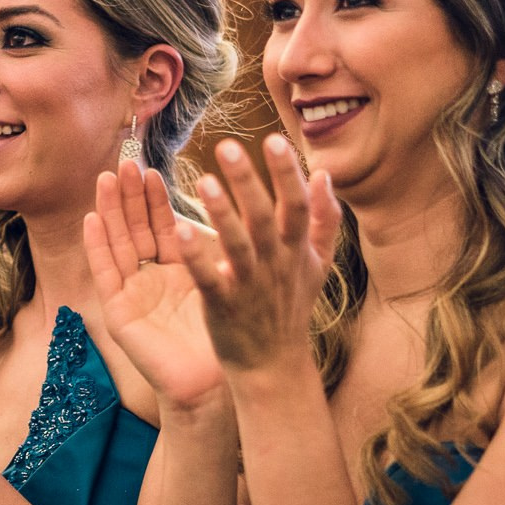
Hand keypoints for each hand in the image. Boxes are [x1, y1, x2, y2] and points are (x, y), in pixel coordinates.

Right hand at [83, 161, 225, 413]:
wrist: (213, 381)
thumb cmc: (225, 335)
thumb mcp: (221, 278)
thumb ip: (215, 245)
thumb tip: (229, 203)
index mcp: (177, 270)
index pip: (162, 226)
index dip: (155, 199)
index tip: (152, 169)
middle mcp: (150, 279)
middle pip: (136, 229)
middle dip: (129, 197)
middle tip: (125, 163)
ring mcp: (131, 295)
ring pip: (118, 244)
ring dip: (109, 212)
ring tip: (105, 180)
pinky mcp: (118, 313)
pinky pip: (105, 274)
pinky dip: (97, 246)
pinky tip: (91, 219)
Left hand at [170, 136, 339, 376]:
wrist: (273, 366)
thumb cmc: (291, 308)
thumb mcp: (317, 264)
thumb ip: (324, 219)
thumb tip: (324, 174)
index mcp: (296, 249)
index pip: (296, 204)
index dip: (286, 173)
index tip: (274, 139)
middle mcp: (275, 263)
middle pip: (265, 216)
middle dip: (248, 181)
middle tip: (227, 146)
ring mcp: (250, 285)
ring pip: (238, 244)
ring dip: (222, 213)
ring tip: (204, 181)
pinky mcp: (224, 305)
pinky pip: (209, 277)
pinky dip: (198, 255)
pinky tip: (180, 230)